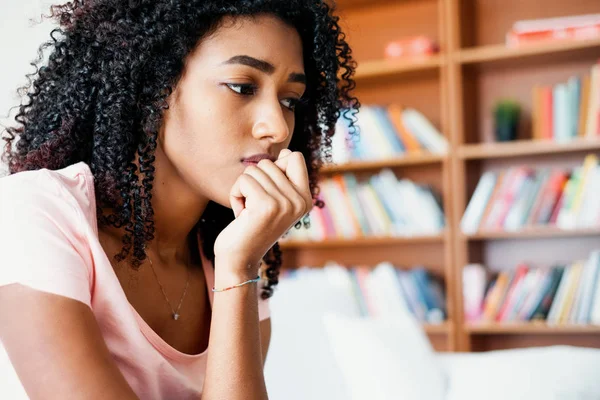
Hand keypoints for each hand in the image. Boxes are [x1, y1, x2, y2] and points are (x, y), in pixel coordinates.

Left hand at [214, 149, 312, 275]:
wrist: (239, 259)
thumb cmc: (252, 226)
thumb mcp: (275, 201)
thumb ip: (282, 177)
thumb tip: (286, 151)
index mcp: (306, 199)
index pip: (295, 157)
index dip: (275, 166)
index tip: (268, 192)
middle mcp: (300, 201)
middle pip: (270, 163)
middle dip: (254, 181)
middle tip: (254, 206)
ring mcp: (285, 204)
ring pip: (254, 170)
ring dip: (243, 189)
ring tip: (247, 211)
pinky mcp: (266, 207)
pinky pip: (243, 180)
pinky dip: (235, 194)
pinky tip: (241, 214)